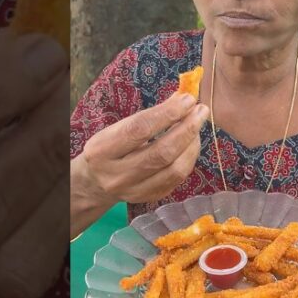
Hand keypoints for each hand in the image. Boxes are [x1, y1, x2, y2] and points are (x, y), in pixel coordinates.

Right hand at [75, 93, 208, 205]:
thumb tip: (181, 99)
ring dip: (192, 144)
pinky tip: (191, 143)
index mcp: (102, 151)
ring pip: (174, 170)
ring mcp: (134, 191)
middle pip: (162, 153)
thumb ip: (147, 116)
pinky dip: (189, 158)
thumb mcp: (117, 128)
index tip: (187, 99)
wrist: (96, 182)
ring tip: (197, 126)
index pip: (140, 129)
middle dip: (187, 129)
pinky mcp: (150, 198)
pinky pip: (177, 179)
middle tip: (201, 111)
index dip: (167, 113)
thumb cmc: (108, 147)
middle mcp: (117, 175)